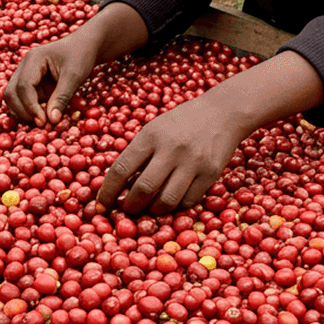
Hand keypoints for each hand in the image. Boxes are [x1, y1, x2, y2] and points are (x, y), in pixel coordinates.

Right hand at [2, 33, 100, 126]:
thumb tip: (52, 121)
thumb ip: (62, 98)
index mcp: (34, 59)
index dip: (31, 107)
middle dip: (23, 111)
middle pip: (11, 93)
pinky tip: (45, 113)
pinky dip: (29, 110)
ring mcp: (24, 74)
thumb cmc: (81, 56)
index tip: (43, 121)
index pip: (23, 86)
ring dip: (24, 112)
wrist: (85, 45)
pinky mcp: (29, 83)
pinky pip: (21, 99)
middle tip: (42, 123)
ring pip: (12, 98)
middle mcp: (24, 66)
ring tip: (44, 119)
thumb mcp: (75, 76)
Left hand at [96, 84, 249, 215]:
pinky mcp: (210, 173)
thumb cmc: (181, 122)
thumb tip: (120, 187)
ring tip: (149, 209)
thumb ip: (139, 154)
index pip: (121, 169)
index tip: (101, 204)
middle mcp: (171, 149)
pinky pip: (188, 201)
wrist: (222, 112)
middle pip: (143, 189)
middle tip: (127, 210)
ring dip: (153, 211)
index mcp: (151, 136)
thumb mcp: (155, 129)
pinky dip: (176, 207)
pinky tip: (171, 202)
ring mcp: (192, 162)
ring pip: (166, 201)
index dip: (108, 191)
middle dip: (130, 206)